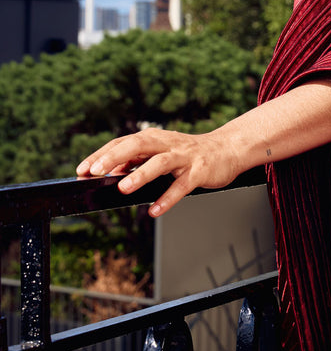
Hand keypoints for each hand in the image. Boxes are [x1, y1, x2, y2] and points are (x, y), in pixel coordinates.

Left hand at [75, 126, 245, 216]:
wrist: (227, 150)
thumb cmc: (189, 154)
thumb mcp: (160, 153)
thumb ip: (137, 161)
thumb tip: (111, 172)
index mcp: (155, 139)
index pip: (123, 143)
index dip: (102, 155)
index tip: (82, 169)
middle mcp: (167, 144)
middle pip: (138, 144)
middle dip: (115, 156)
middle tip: (95, 172)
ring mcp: (184, 157)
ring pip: (160, 162)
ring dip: (140, 174)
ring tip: (124, 188)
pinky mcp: (199, 171)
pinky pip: (181, 186)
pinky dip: (168, 198)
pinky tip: (155, 211)